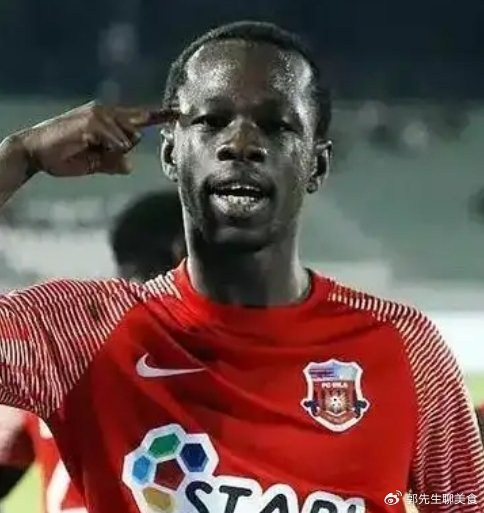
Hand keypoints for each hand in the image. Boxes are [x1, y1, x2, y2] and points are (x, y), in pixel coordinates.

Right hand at [17, 101, 177, 176]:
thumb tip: (131, 165)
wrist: (36, 154)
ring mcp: (100, 114)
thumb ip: (114, 162)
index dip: (159, 115)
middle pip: (137, 131)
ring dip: (111, 151)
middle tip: (94, 149)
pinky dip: (107, 150)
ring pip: (129, 138)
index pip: (139, 116)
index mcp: (108, 119)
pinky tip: (86, 146)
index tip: (179, 113)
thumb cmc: (64, 157)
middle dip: (123, 147)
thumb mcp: (95, 163)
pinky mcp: (93, 121)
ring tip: (86, 148)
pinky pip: (117, 142)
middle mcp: (106, 111)